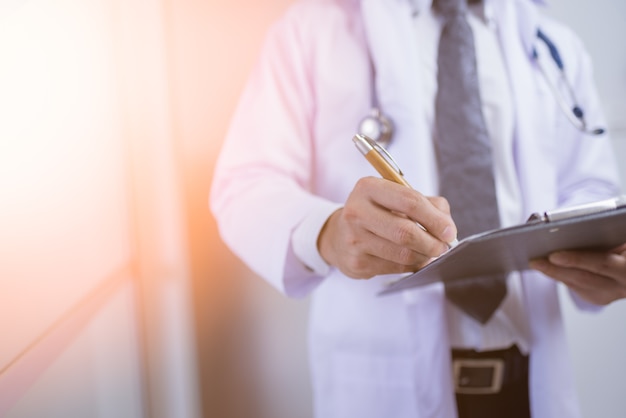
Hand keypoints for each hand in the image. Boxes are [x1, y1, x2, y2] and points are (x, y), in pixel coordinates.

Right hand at [318, 177, 456, 278]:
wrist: (338, 236)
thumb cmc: (376, 213)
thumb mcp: (396, 197)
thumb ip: (427, 204)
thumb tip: (447, 228)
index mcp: (368, 188)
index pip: (409, 201)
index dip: (435, 218)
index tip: (449, 231)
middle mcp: (357, 212)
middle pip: (406, 232)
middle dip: (432, 242)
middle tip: (443, 246)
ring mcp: (354, 239)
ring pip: (403, 254)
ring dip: (424, 256)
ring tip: (430, 252)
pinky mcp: (357, 263)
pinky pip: (396, 268)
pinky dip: (412, 265)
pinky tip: (414, 258)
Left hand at [529, 243, 625, 304]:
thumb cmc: (623, 238)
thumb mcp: (621, 234)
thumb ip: (606, 235)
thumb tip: (574, 230)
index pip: (601, 264)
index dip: (576, 260)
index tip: (553, 256)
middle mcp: (623, 284)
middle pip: (584, 278)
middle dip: (556, 270)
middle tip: (535, 261)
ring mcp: (613, 294)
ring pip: (578, 285)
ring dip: (555, 273)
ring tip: (536, 262)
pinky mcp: (601, 298)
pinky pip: (577, 287)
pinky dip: (562, 276)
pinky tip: (548, 267)